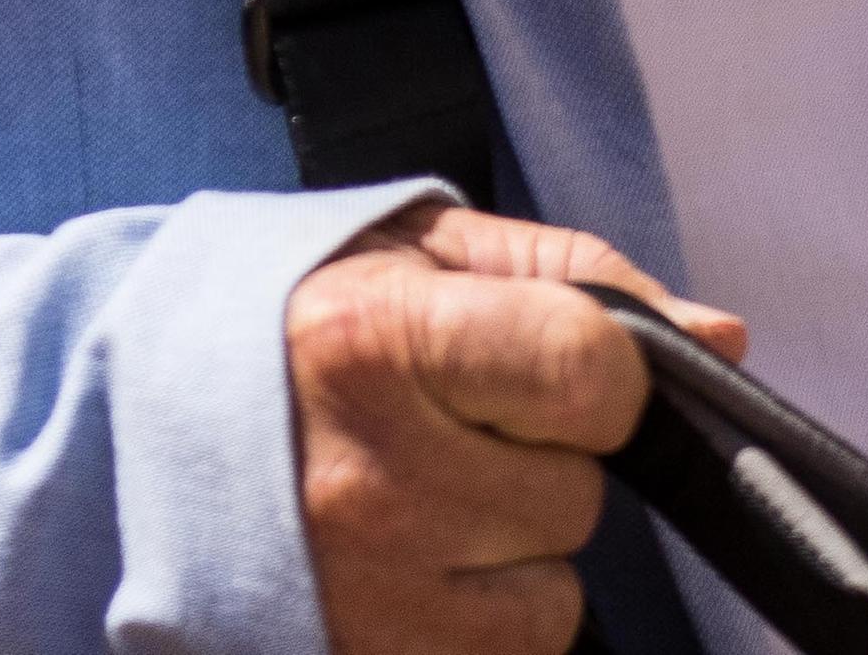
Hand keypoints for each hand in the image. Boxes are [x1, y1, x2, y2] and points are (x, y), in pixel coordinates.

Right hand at [292, 201, 748, 654]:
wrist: (145, 424)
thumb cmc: (307, 321)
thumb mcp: (428, 253)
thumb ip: (582, 281)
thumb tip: (721, 340)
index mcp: (377, 341)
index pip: (595, 375)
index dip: (597, 372)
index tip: (549, 364)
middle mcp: (364, 478)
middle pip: (577, 491)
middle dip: (541, 457)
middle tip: (451, 424)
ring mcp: (362, 589)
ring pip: (553, 585)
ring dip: (513, 544)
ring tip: (424, 490)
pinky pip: (513, 648)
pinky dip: (487, 611)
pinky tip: (417, 559)